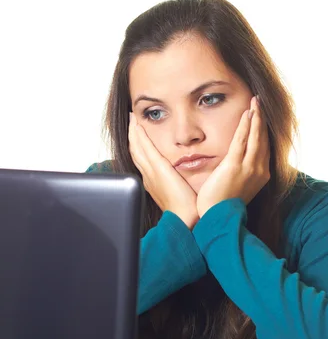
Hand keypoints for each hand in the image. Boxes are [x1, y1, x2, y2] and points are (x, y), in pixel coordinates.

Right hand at [128, 112, 199, 229]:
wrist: (185, 220)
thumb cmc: (187, 211)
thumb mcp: (180, 194)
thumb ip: (180, 184)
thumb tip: (186, 180)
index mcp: (153, 182)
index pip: (143, 159)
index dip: (138, 145)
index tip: (138, 133)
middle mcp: (148, 176)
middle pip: (135, 152)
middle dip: (132, 136)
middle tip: (130, 121)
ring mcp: (151, 172)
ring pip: (136, 147)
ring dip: (133, 132)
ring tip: (131, 119)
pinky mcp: (157, 169)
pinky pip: (144, 147)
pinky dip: (138, 134)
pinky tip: (136, 124)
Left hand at [197, 96, 269, 217]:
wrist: (218, 218)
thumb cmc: (224, 205)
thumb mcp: (239, 187)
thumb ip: (241, 173)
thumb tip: (236, 164)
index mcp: (261, 175)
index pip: (265, 148)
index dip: (263, 131)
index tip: (261, 118)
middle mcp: (259, 170)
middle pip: (263, 139)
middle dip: (261, 119)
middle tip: (259, 103)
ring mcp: (249, 168)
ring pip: (256, 137)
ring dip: (256, 117)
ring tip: (255, 102)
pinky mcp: (235, 166)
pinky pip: (242, 141)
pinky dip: (245, 126)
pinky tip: (246, 113)